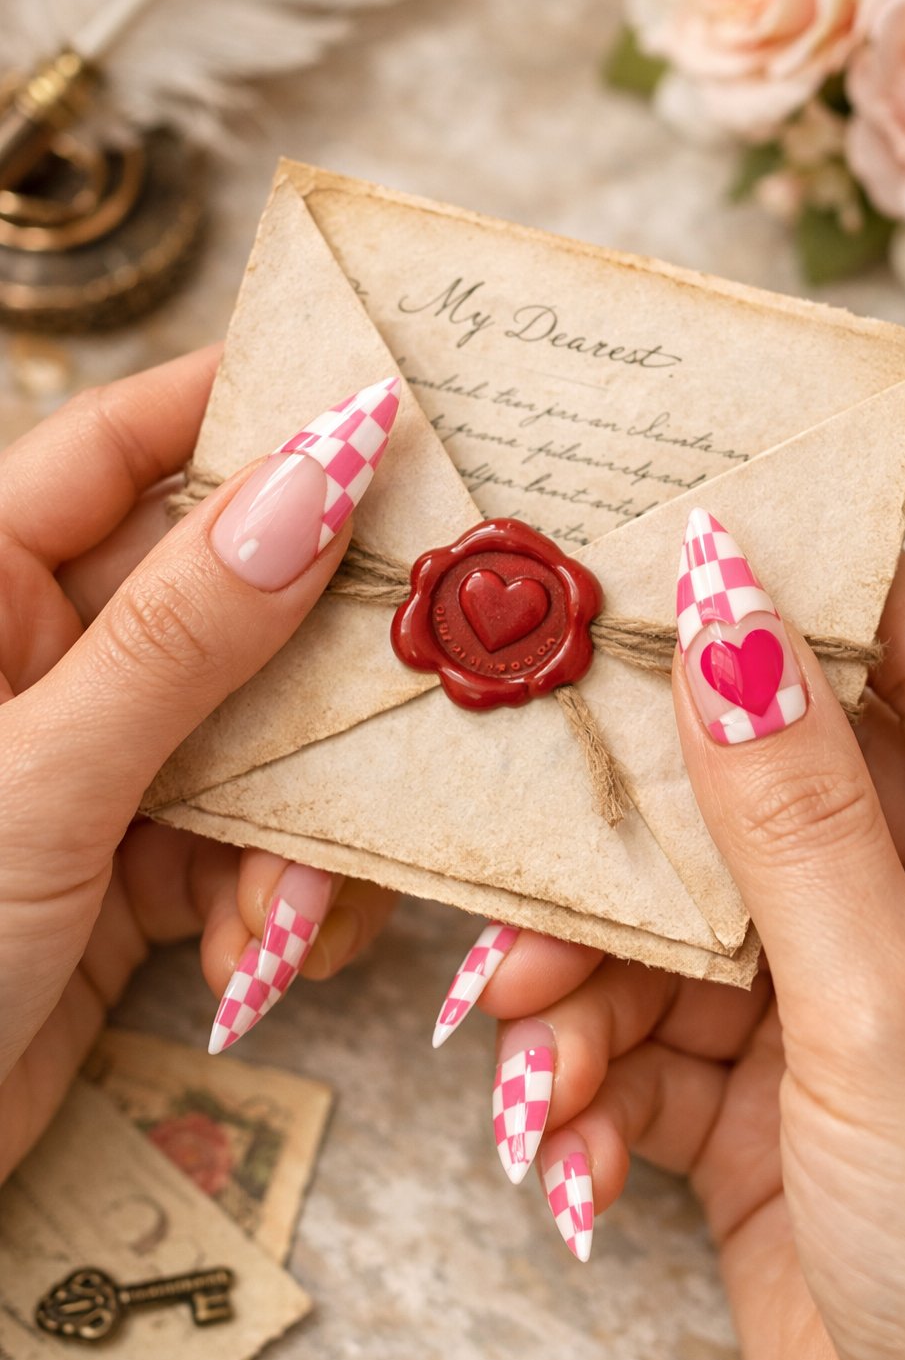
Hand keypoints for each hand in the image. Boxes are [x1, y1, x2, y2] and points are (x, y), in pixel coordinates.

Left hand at [0, 350, 399, 1179]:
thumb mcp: (42, 780)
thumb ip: (182, 634)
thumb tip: (318, 474)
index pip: (118, 448)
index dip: (241, 411)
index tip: (373, 401)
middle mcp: (39, 660)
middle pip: (219, 598)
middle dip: (310, 664)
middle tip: (411, 671)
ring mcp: (90, 761)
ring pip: (251, 731)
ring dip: (295, 822)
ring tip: (283, 912)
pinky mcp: (127, 861)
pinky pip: (240, 834)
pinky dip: (271, 894)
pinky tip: (257, 958)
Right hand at [434, 529, 904, 1359]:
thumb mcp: (889, 1016)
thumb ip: (794, 816)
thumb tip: (729, 610)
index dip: (804, 589)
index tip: (670, 540)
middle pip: (749, 793)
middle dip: (624, 829)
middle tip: (515, 824)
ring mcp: (830, 1008)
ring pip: (670, 927)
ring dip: (575, 980)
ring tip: (514, 1035)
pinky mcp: (754, 1105)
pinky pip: (644, 1046)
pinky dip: (583, 1082)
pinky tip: (552, 1140)